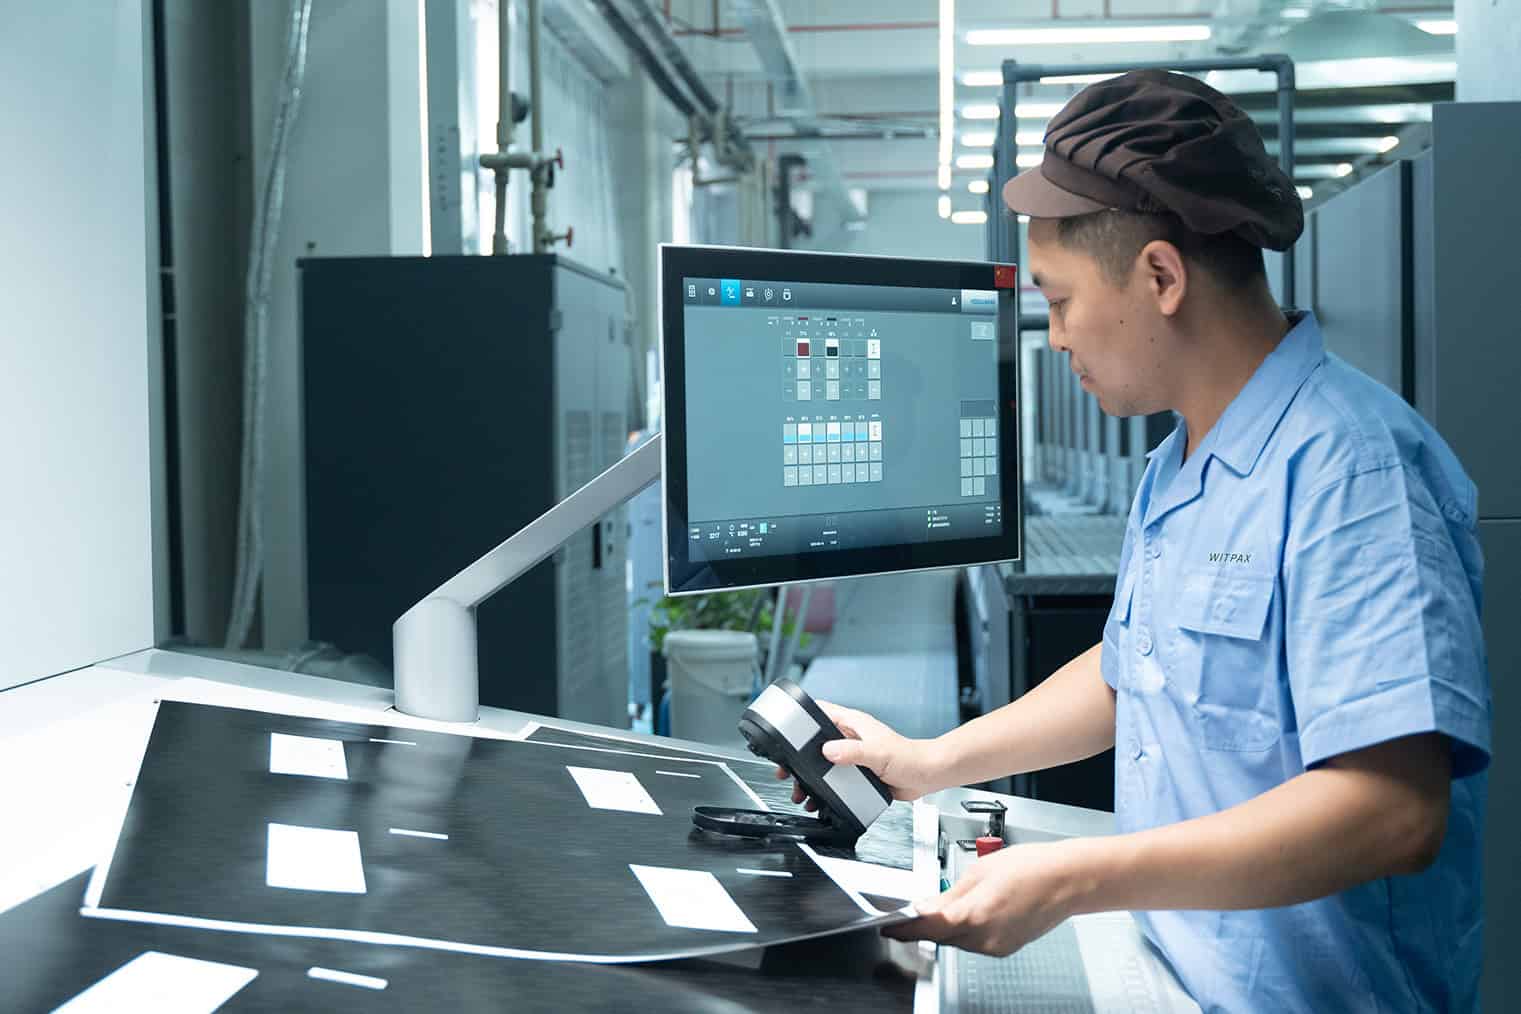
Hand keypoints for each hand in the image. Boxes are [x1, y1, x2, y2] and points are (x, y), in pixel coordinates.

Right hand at [773, 701, 943, 809]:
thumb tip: (828, 751)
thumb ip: (853, 751)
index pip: (821, 712)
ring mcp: (852, 755)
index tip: (786, 728)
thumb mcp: (877, 753)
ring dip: (809, 777)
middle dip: (799, 757)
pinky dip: (823, 789)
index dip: (802, 717)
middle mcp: (850, 737)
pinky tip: (818, 799)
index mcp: (853, 724)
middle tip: (786, 770)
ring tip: (800, 791)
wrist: (925, 775)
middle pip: (815, 742)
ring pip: (822, 763)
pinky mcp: (856, 773)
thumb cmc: (909, 757)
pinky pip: (834, 779)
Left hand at [882, 840, 1082, 955]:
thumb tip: (925, 906)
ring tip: (949, 902)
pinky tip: (972, 911)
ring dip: (947, 925)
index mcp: (973, 915)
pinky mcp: (1006, 947)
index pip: (926, 928)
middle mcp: (984, 937)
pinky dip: (966, 929)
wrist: (1067, 879)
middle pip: (940, 936)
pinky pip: (975, 941)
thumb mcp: (979, 871)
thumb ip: (948, 894)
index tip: (887, 927)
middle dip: (926, 924)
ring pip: (957, 940)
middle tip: (913, 910)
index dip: (903, 929)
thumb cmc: (1030, 867)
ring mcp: (997, 946)